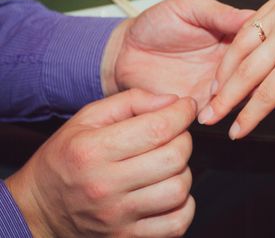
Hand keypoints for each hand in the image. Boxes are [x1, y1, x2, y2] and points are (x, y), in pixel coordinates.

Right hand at [5, 89, 195, 236]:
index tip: (186, 107)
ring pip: (179, 190)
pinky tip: (167, 191)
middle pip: (174, 158)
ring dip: (183, 172)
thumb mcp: (87, 118)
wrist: (40, 210)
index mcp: (92, 151)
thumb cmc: (67, 158)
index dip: (181, 113)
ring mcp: (117, 217)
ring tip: (167, 164)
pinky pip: (177, 223)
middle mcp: (104, 186)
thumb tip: (172, 101)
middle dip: (183, 140)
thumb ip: (131, 102)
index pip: (157, 129)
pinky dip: (183, 205)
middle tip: (175, 135)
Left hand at [102, 0, 253, 108]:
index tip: (261, 46)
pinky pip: (219, 111)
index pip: (258, 41)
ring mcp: (218, 84)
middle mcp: (230, 61)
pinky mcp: (202, 104)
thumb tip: (251, 15)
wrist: (125, 54)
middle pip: (256, 71)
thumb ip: (218, 12)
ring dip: (239, 96)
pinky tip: (217, 108)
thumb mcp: (188, 7)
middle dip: (253, 74)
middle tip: (244, 73)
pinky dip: (221, 112)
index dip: (262, 45)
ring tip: (227, 91)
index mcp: (231, 34)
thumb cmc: (155, 24)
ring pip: (242, 94)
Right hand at [198, 0, 274, 145]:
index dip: (249, 116)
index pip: (269, 92)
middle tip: (209, 116)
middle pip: (247, 69)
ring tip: (215, 90)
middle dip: (225, 97)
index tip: (235, 132)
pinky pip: (253, 20)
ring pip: (242, 42)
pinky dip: (239, 41)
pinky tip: (232, 57)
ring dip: (225, 68)